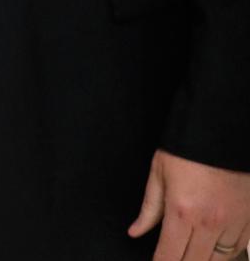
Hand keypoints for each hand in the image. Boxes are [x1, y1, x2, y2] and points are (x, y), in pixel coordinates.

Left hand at [129, 149, 249, 259]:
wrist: (221, 128)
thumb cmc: (188, 147)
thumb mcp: (159, 172)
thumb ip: (149, 208)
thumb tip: (135, 231)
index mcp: (182, 211)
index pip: (168, 257)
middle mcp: (209, 223)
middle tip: (171, 257)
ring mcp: (232, 224)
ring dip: (201, 260)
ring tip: (189, 253)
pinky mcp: (248, 220)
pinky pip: (236, 250)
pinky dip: (223, 254)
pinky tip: (212, 249)